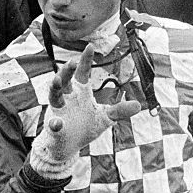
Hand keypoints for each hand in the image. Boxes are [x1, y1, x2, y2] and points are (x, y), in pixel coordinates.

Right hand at [29, 44, 141, 178]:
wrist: (67, 146)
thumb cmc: (84, 127)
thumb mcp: (105, 118)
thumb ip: (119, 111)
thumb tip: (138, 105)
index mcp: (80, 92)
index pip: (82, 73)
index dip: (85, 60)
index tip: (89, 46)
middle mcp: (68, 98)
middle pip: (65, 80)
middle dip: (67, 71)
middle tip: (72, 62)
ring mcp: (59, 111)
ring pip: (54, 96)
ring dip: (54, 88)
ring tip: (57, 80)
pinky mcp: (55, 126)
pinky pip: (54, 124)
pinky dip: (55, 124)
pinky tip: (57, 123)